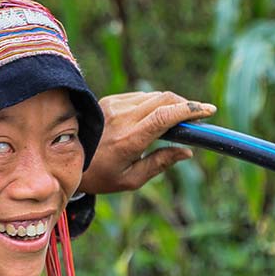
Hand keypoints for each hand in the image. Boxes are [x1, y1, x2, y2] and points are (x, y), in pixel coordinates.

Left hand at [78, 91, 216, 194]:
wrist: (65, 160)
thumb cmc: (100, 176)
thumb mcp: (130, 179)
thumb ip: (160, 164)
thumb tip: (187, 152)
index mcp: (128, 140)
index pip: (164, 116)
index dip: (189, 110)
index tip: (209, 111)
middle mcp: (120, 118)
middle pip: (164, 99)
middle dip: (186, 105)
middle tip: (198, 117)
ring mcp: (113, 106)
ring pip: (153, 96)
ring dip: (171, 104)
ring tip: (178, 120)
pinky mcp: (109, 101)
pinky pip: (140, 97)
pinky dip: (154, 103)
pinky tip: (156, 117)